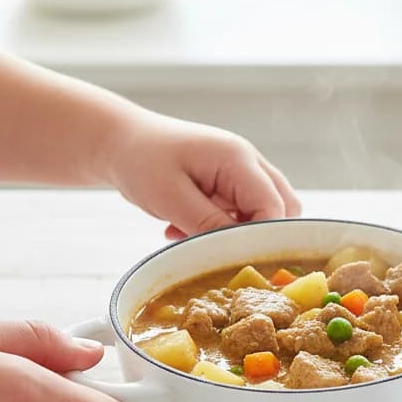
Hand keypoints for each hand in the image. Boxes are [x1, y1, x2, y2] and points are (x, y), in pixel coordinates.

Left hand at [104, 113, 301, 238]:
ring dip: (235, 233)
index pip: (273, 207)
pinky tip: (183, 228)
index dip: (262, 239)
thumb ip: (207, 224)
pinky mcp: (229, 182)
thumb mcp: (170, 197)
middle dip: (256, 237)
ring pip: (263, 212)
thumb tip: (237, 251)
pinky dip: (220, 227)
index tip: (238, 262)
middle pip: (282, 208)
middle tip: (218, 251)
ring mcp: (241, 171)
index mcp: (237, 159)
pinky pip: (241, 212)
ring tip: (191, 235)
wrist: (118, 140)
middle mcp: (248, 162)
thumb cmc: (140, 160)